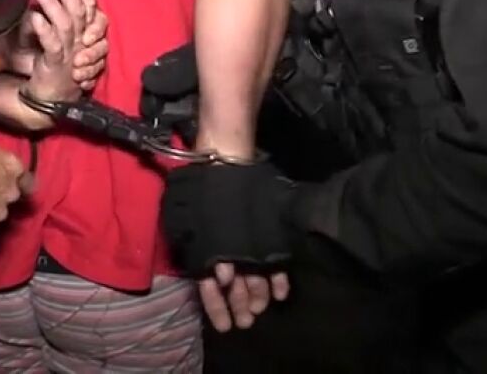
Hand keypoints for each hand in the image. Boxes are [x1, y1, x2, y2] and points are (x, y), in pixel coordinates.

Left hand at [24, 0, 106, 101]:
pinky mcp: (58, 65)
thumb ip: (58, 17)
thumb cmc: (60, 67)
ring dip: (51, 3)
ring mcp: (72, 52)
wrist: (55, 101)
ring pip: (65, 23)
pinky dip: (45, 31)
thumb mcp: (63, 40)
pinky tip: (34, 18)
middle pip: (79, 8)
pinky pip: (53, 45)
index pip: (90, 2)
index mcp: (87, 32)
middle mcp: (83, 40)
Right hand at [161, 162, 298, 328]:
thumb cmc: (212, 190)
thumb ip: (213, 251)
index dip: (216, 307)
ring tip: (262, 309)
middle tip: (246, 322)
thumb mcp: (206, 221)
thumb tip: (221, 277)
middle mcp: (224, 251)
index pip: (209, 287)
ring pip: (250, 275)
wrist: (223, 160)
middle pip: (231, 285)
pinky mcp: (261, 235)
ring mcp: (243, 244)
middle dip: (238, 304)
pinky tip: (281, 291)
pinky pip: (269, 260)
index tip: (224, 326)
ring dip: (256, 293)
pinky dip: (275, 276)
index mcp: (205, 250)